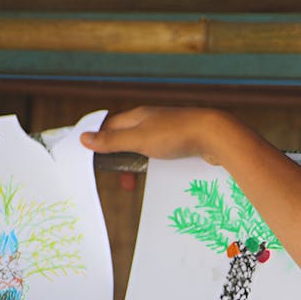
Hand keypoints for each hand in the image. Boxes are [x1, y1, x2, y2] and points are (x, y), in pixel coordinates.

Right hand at [79, 106, 250, 164]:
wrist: (216, 136)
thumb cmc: (176, 135)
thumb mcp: (139, 139)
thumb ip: (112, 141)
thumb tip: (84, 138)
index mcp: (138, 116)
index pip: (109, 126)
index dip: (98, 140)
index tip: (90, 158)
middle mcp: (152, 120)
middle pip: (126, 138)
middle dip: (117, 158)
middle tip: (115, 179)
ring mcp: (168, 130)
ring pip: (144, 148)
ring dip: (135, 165)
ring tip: (131, 184)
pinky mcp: (182, 142)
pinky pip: (161, 154)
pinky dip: (153, 165)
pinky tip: (155, 176)